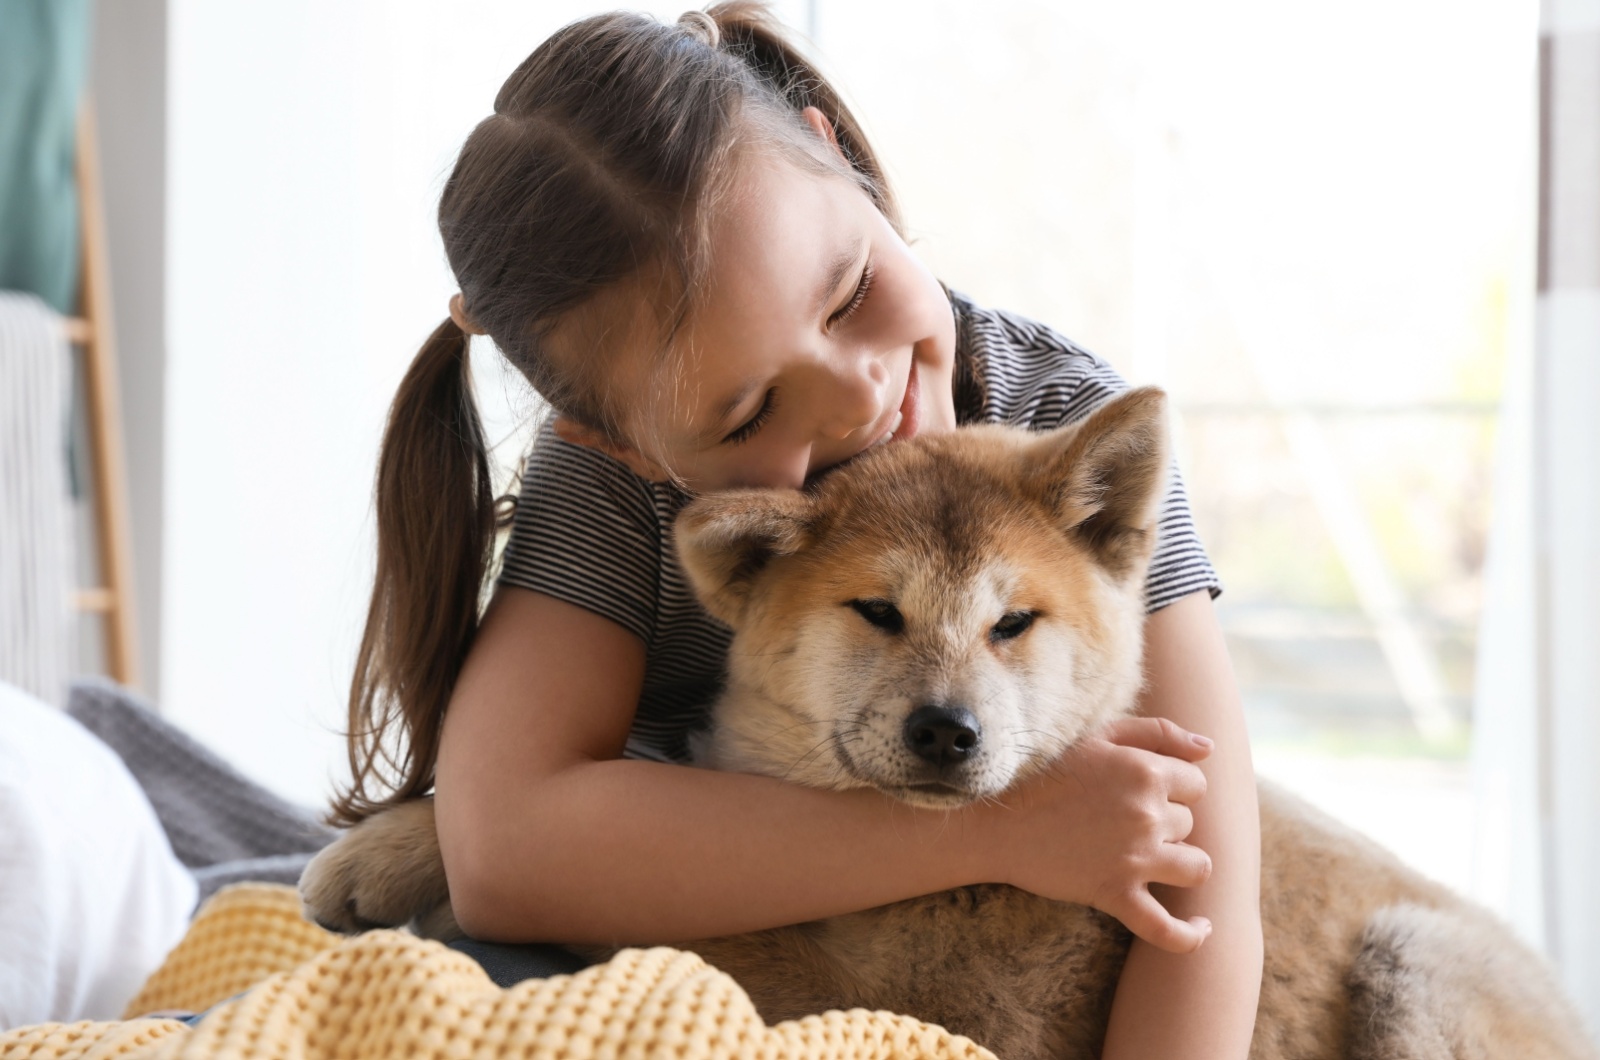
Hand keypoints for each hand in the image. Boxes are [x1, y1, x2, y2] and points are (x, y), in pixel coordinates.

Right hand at [978, 716, 1213, 952]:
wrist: (998, 821)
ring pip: (1196, 867)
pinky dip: (1190, 935)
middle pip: (1190, 823)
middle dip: (1166, 822)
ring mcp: (1135, 859)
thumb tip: (1208, 748)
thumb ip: (1158, 733)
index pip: (1196, 785)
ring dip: (1182, 863)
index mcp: (1146, 771)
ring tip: (1155, 859)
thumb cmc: (1047, 773)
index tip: (1142, 792)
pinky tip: (1203, 928)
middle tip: (1124, 820)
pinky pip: (1167, 928)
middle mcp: (1148, 815)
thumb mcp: (1099, 737)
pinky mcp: (1116, 895)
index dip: (1174, 788)